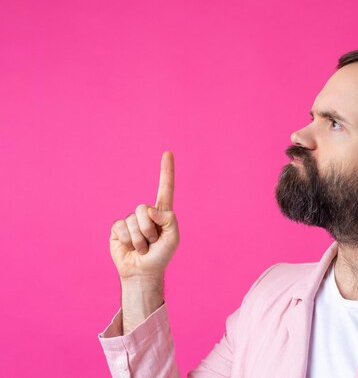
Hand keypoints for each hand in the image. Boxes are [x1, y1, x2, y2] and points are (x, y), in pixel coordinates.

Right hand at [109, 151, 179, 279]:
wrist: (143, 272)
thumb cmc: (161, 255)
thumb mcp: (173, 238)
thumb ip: (169, 220)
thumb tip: (150, 209)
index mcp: (162, 212)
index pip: (165, 188)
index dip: (166, 171)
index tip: (168, 152)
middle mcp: (145, 213)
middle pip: (143, 208)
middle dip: (149, 229)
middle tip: (152, 242)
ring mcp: (130, 220)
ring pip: (133, 221)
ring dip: (140, 239)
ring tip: (143, 247)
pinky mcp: (117, 229)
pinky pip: (121, 227)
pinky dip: (128, 240)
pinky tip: (130, 247)